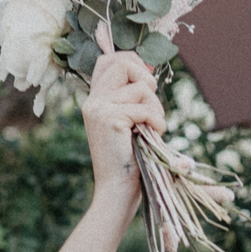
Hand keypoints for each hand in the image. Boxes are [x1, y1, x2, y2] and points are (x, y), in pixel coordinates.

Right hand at [82, 51, 165, 211]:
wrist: (117, 191)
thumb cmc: (130, 160)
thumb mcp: (130, 123)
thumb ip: (133, 98)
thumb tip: (149, 70)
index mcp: (95, 101)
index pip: (108, 60)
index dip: (132, 61)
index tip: (147, 83)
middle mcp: (93, 101)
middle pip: (124, 63)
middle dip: (147, 79)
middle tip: (151, 106)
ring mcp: (99, 109)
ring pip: (141, 86)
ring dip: (156, 107)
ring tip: (152, 129)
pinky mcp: (110, 119)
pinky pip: (145, 107)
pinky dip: (157, 121)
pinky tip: (154, 135)